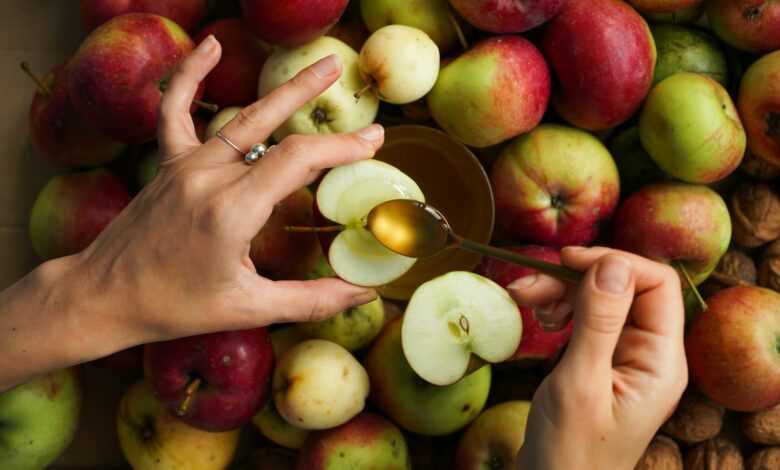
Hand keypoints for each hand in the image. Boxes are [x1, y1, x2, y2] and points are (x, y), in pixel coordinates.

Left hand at [70, 35, 382, 356]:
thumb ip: (311, 300)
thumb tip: (363, 292)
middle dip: (315, 100)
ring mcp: (185, 165)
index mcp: (233, 211)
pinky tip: (209, 48)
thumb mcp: (248, 308)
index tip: (372, 142)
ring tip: (320, 66)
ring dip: (282, 90)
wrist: (103, 296)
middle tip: (348, 81)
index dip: (340, 147)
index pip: (298, 160)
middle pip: (273, 125)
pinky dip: (189, 76)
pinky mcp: (167, 164)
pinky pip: (175, 110)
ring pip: (241, 117)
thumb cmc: (174, 306)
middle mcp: (209, 177)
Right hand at [509, 247, 687, 469]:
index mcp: (660, 360)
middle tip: (527, 285)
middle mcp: (649, 353)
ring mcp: (624, 357)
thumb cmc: (569, 450)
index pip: (657, 284)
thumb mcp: (581, 382)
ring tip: (525, 300)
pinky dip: (559, 309)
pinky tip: (539, 318)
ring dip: (560, 291)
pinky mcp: (600, 361)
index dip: (614, 263)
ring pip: (599, 299)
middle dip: (575, 278)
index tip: (566, 261)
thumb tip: (611, 263)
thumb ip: (599, 321)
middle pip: (623, 288)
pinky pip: (585, 318)